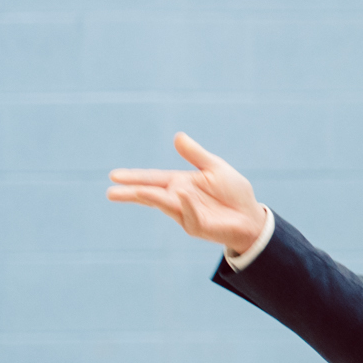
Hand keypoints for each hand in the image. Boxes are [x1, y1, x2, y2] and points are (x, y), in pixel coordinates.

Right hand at [108, 133, 268, 253]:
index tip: (114, 175)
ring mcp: (185, 214)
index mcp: (180, 183)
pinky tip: (180, 194)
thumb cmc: (233, 192)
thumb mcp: (215, 168)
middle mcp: (178, 199)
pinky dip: (185, 204)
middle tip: (111, 192)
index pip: (153, 179)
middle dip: (131, 193)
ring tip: (136, 191)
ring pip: (165, 205)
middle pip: (151, 194)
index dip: (135, 177)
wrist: (251, 216)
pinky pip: (189, 214)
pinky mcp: (197, 226)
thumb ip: (196, 155)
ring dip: (152, 198)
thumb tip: (178, 136)